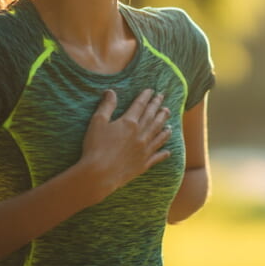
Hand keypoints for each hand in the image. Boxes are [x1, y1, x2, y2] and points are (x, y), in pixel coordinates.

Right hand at [75, 88, 171, 204]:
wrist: (100, 174)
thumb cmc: (96, 147)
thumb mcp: (98, 122)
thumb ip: (106, 106)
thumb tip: (111, 91)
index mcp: (129, 123)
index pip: (140, 105)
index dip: (146, 97)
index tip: (151, 91)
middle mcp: (141, 134)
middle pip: (152, 117)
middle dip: (157, 106)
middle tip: (162, 97)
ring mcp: (144, 149)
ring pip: (159, 134)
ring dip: (164, 124)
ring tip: (168, 117)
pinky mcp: (144, 164)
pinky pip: (157, 156)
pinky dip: (164, 152)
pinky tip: (168, 150)